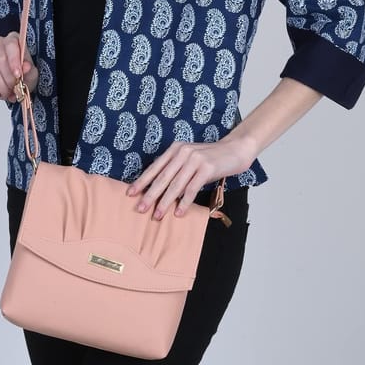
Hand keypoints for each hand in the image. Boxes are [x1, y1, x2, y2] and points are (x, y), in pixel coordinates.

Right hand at [0, 31, 37, 102]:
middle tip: (14, 89)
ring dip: (0, 84)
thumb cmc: (25, 72)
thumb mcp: (32, 72)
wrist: (18, 79)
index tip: (18, 75)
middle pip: (0, 58)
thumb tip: (26, 67)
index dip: (14, 60)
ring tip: (8, 93)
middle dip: (8, 77)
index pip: (11, 45)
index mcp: (13, 39)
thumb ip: (30, 70)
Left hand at [126, 136, 254, 219]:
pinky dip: (184, 202)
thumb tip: (158, 189)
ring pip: (176, 185)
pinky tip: (178, 212)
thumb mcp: (189, 158)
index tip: (130, 193)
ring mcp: (195, 159)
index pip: (155, 167)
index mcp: (175, 149)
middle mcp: (182, 152)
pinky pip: (192, 188)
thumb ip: (176, 169)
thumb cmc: (210, 158)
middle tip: (140, 208)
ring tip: (157, 215)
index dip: (142, 181)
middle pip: (162, 177)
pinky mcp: (207, 168)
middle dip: (150, 194)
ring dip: (165, 202)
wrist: (234, 149)